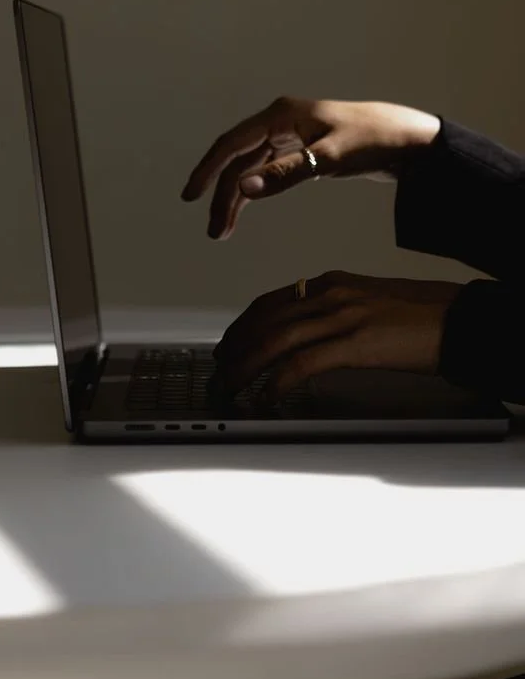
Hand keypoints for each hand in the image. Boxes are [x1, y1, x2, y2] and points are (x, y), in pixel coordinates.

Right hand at [181, 97, 439, 238]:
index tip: (190, 196)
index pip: (232, 144)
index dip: (208, 170)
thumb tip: (242, 188)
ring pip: (250, 170)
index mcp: (280, 115)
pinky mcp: (300, 152)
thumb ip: (285, 174)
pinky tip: (244, 211)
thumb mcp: (328, 158)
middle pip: (238, 161)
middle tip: (214, 231)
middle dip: (222, 195)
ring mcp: (288, 137)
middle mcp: (279, 123)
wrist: (409, 140)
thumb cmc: (372, 140)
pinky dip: (255, 191)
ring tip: (223, 231)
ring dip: (236, 199)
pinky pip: (266, 172)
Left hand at [213, 272, 460, 400]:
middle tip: (219, 370)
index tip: (228, 343)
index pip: (271, 302)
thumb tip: (310, 337)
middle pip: (265, 320)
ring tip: (231, 386)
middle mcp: (330, 294)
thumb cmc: (422, 314)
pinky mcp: (356, 343)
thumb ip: (336, 313)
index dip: (242, 325)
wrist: (459, 319)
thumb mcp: (368, 302)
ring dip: (246, 366)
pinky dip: (278, 380)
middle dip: (235, 347)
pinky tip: (267, 395)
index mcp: (332, 283)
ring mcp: (342, 316)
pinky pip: (303, 362)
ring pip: (275, 339)